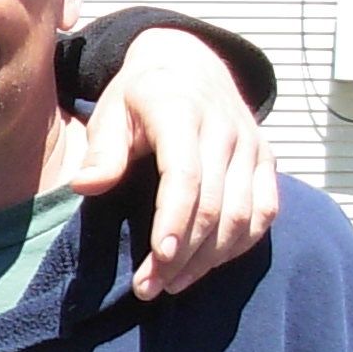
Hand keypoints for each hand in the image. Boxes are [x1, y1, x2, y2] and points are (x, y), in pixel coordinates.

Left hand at [71, 26, 279, 297]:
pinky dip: (240, 245)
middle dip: (182, 254)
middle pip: (214, 205)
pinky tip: (207, 264)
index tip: (157, 258)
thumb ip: (102, 150)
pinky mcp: (267, 159)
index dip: (173, 220)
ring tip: (171, 284)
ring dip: (210, 259)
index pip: (185, 174)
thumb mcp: (110, 111)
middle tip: (148, 288)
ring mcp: (252, 145)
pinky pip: (265, 212)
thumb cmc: (140, 95)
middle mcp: (225, 128)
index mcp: (181, 111)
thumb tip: (85, 186)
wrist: (190, 63)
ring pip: (244, 216)